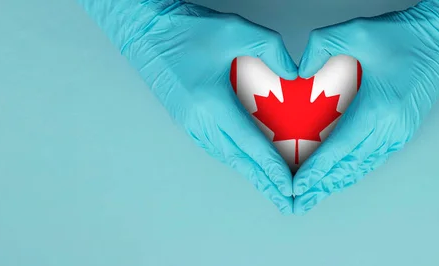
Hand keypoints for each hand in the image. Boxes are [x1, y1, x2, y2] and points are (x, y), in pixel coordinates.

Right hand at [81, 2, 298, 212]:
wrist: (145, 31)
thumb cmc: (186, 29)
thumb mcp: (235, 29)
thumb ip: (271, 49)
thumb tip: (292, 74)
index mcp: (211, 104)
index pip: (250, 144)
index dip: (271, 168)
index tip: (288, 187)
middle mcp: (200, 121)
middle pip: (239, 160)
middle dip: (265, 183)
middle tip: (286, 203)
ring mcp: (191, 124)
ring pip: (227, 157)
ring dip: (252, 174)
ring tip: (273, 189)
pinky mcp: (188, 121)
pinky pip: (218, 147)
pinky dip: (238, 159)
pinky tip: (249, 163)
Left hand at [292, 0, 438, 213]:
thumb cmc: (405, 35)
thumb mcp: (357, 31)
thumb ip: (321, 45)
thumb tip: (300, 70)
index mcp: (378, 109)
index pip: (340, 149)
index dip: (317, 170)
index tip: (297, 187)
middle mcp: (391, 128)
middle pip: (350, 166)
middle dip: (322, 186)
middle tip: (299, 203)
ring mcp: (400, 132)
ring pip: (363, 166)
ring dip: (338, 182)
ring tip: (315, 196)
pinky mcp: (404, 130)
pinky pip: (375, 158)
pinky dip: (355, 170)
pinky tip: (342, 176)